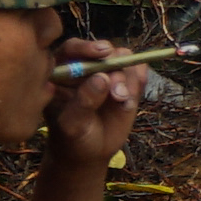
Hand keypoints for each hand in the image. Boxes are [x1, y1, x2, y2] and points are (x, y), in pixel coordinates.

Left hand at [45, 53, 150, 177]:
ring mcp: (107, 73)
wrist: (90, 152)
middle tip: (117, 93)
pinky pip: (138, 71)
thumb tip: (102, 77)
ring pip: (124, 59)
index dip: (87, 48)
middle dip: (114, 67)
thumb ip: (84, 102)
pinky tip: (129, 101)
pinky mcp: (126, 82)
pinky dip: (139, 82)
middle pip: (104, 51)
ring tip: (123, 102)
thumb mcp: (73, 125)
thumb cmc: (73, 138)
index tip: (103, 53)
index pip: (72, 49)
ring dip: (127, 79)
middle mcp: (85, 67)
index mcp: (61, 72)